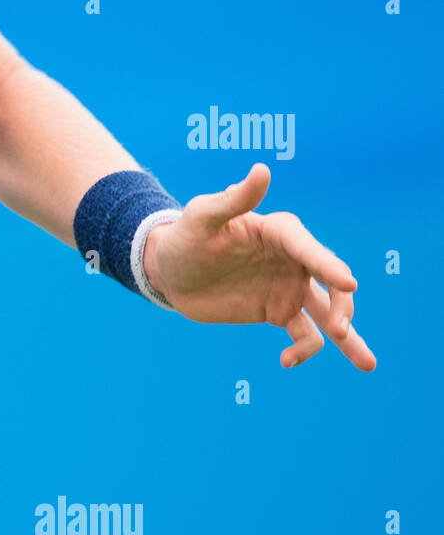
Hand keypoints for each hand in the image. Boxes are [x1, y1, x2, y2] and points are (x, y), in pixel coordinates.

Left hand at [143, 163, 375, 372]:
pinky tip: (286, 361)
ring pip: (327, 312)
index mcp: (280, 233)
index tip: (349, 284)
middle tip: (339, 329)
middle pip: (330, 282)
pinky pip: (303, 334)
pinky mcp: (277, 312)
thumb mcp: (201, 217)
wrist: (168, 272)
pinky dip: (303, 349)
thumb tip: (261, 170)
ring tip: (366, 363)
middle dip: (341, 306)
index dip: (329, 266)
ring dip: (347, 336)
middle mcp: (292, 259)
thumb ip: (232, 200)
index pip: (309, 249)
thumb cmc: (184, 237)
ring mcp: (288, 287)